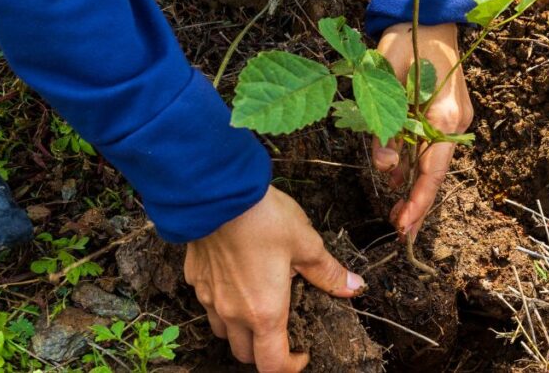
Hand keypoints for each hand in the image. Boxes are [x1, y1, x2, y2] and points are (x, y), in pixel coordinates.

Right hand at [184, 186, 364, 371]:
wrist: (216, 192)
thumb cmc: (263, 219)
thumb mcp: (306, 243)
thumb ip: (328, 272)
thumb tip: (354, 287)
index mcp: (264, 312)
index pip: (272, 365)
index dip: (290, 367)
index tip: (302, 354)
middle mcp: (233, 313)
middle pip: (245, 354)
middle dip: (265, 352)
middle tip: (283, 331)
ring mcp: (209, 297)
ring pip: (223, 332)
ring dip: (240, 330)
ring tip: (258, 306)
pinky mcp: (194, 278)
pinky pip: (208, 302)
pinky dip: (222, 302)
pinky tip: (235, 278)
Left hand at [373, 22, 472, 241]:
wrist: (430, 15)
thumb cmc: (407, 39)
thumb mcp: (385, 76)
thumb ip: (384, 123)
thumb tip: (386, 166)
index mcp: (445, 114)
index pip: (432, 169)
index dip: (418, 201)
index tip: (403, 226)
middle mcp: (456, 121)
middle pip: (436, 173)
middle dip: (418, 204)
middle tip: (399, 231)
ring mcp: (454, 118)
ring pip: (433, 162)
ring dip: (415, 187)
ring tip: (397, 214)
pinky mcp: (447, 114)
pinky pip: (431, 147)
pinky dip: (416, 166)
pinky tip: (400, 180)